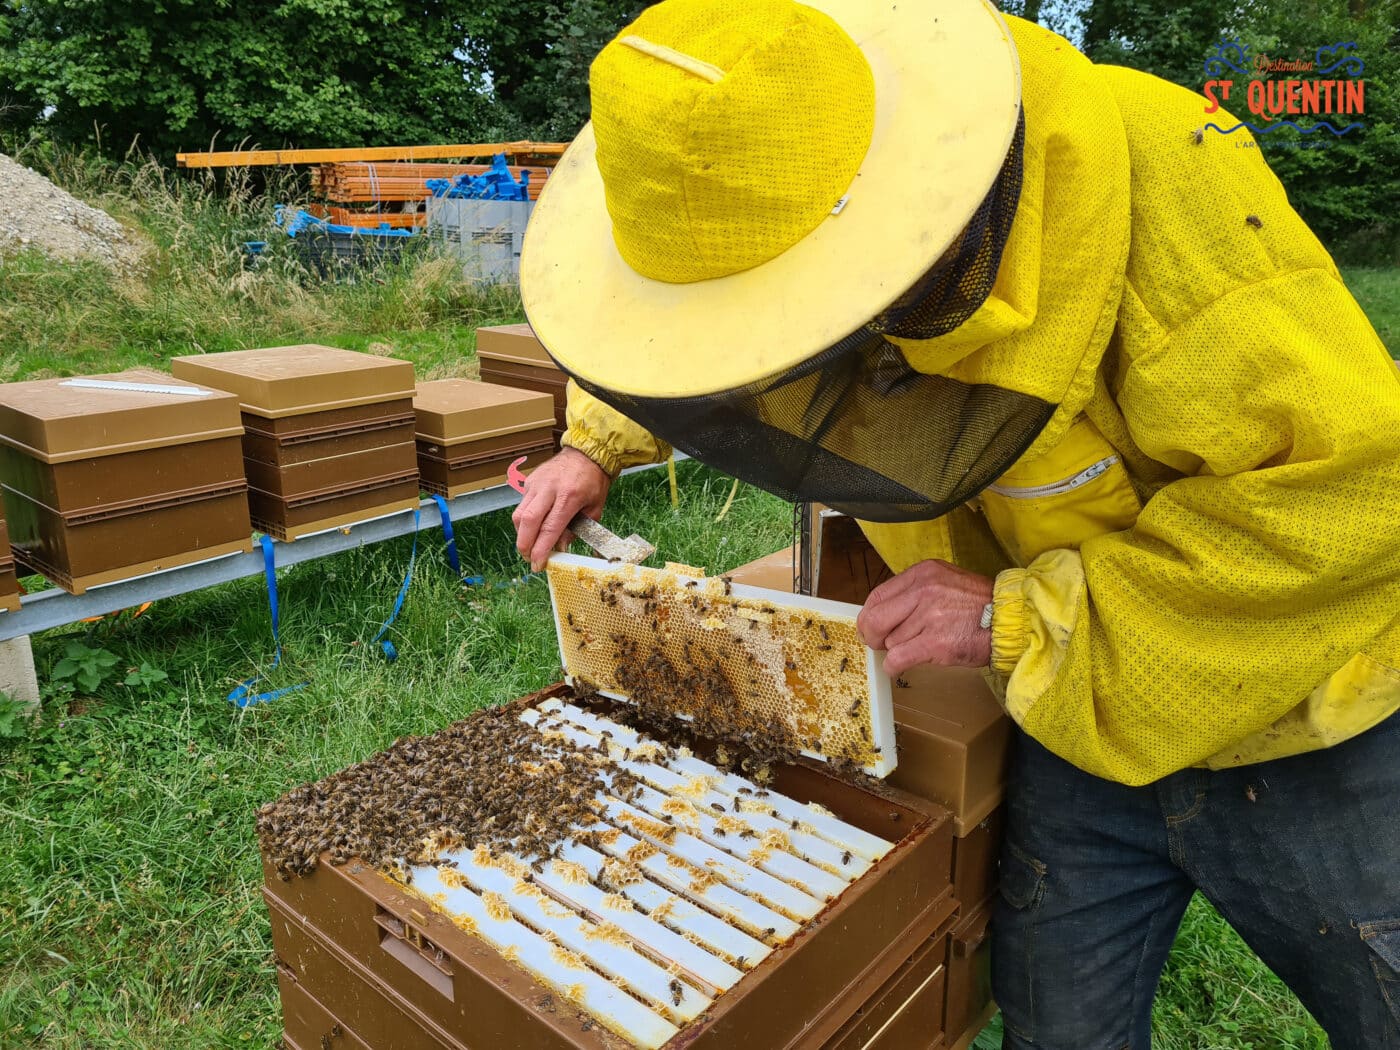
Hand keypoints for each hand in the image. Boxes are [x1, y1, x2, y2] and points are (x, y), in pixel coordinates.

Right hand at [512, 448, 611, 571]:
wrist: (586, 454)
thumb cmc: (593, 482)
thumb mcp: (594, 509)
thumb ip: (576, 530)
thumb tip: (559, 548)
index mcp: (570, 496)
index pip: (550, 528)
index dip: (541, 549)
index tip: (538, 564)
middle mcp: (550, 489)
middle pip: (528, 522)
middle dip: (525, 545)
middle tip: (529, 558)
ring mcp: (537, 484)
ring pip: (519, 514)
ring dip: (521, 534)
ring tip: (530, 545)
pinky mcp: (529, 481)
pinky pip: (522, 505)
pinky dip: (524, 520)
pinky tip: (534, 526)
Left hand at [855, 559, 993, 675]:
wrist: (1011, 621)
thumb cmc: (980, 606)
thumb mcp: (945, 582)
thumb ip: (915, 592)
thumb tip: (884, 612)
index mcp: (923, 573)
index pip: (878, 595)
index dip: (869, 615)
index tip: (871, 627)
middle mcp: (923, 590)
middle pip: (875, 618)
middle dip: (872, 636)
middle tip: (878, 645)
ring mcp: (929, 616)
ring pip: (890, 641)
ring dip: (898, 650)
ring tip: (919, 647)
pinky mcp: (935, 642)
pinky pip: (897, 658)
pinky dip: (893, 666)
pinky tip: (900, 667)